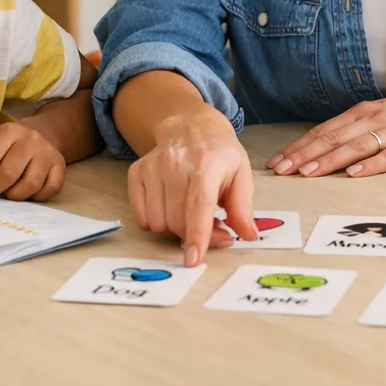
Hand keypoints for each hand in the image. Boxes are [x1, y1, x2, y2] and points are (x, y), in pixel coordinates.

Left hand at [0, 122, 65, 201]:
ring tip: (7, 192)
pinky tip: (28, 192)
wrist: (41, 135)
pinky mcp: (61, 166)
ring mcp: (48, 153)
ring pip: (29, 185)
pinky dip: (36, 197)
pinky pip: (49, 190)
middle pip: (8, 173)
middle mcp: (30, 140)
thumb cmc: (5, 147)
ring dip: (14, 196)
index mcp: (8, 132)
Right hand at [129, 107, 257, 266]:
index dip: (197, 234)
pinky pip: (141, 216)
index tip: (194, 259)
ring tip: (191, 213)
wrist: (190, 126)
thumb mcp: (241, 174)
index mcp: (207, 163)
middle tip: (212, 226)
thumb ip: (243, 207)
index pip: (198, 204)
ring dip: (175, 228)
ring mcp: (152, 167)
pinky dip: (156, 221)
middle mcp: (175, 163)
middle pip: (177, 220)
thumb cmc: (219, 154)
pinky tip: (171, 207)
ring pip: (158, 222)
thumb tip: (248, 235)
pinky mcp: (137, 172)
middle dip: (193, 235)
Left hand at [266, 90, 385, 178]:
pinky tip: (354, 174)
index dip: (300, 145)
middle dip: (303, 155)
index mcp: (365, 112)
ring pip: (355, 146)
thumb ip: (358, 129)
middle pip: (333, 137)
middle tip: (280, 170)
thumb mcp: (384, 116)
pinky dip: (371, 165)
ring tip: (307, 173)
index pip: (325, 130)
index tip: (277, 160)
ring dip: (329, 160)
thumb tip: (327, 146)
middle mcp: (376, 118)